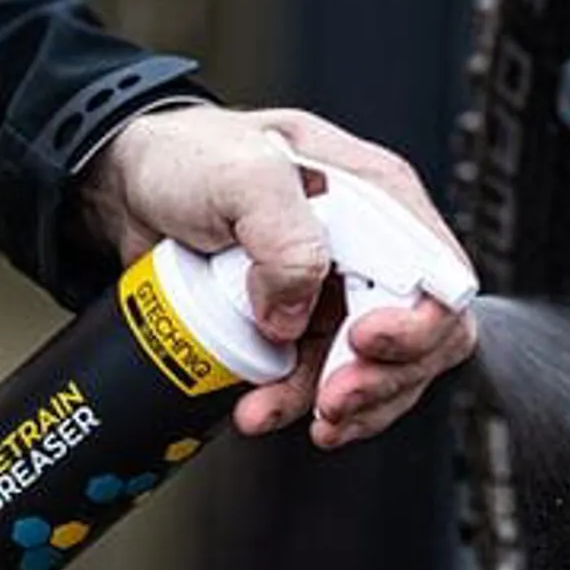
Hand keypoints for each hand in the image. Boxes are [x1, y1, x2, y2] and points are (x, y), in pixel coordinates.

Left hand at [80, 105, 477, 447]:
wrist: (130, 191)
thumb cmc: (190, 156)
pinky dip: (300, 406)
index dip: (418, 323)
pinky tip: (266, 408)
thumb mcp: (240, 173)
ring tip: (284, 412)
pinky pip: (325, 383)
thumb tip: (296, 314)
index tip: (365, 341)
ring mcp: (337, 294)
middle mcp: (371, 250)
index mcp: (378, 199)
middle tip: (331, 399)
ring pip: (378, 373)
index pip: (439, 275)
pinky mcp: (302, 328)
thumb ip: (285, 235)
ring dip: (340, 407)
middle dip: (382, 379)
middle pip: (423, 338)